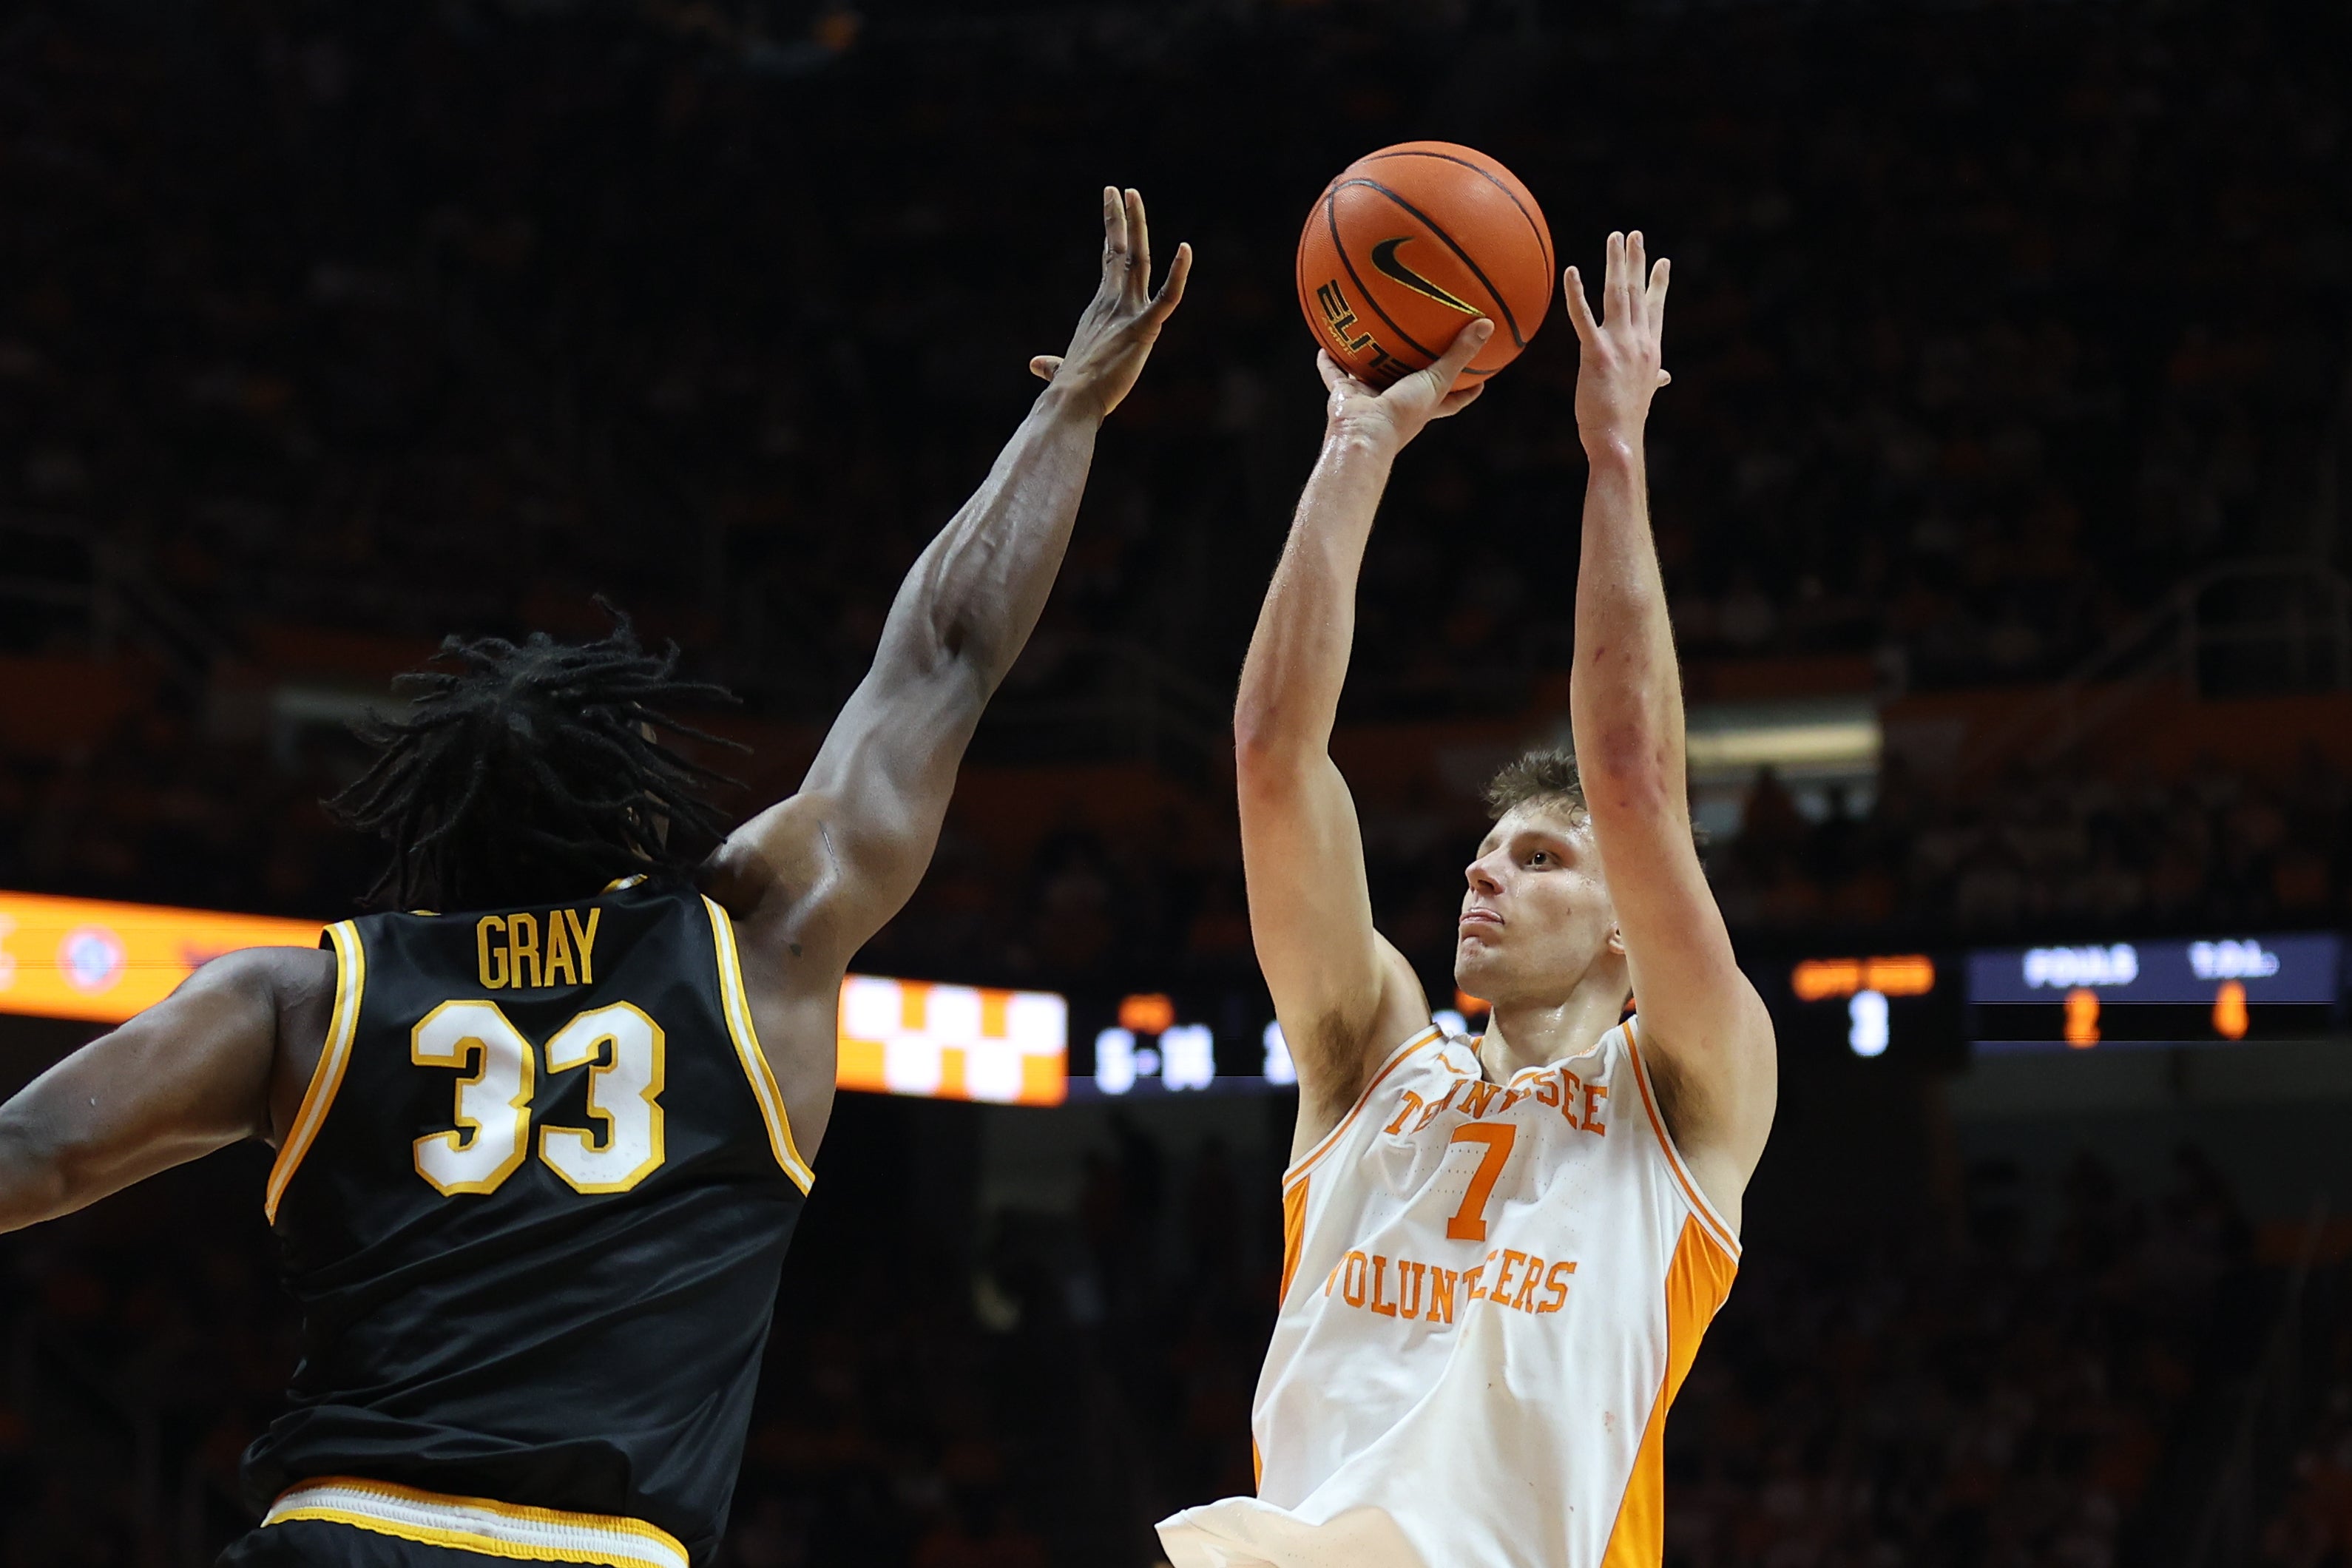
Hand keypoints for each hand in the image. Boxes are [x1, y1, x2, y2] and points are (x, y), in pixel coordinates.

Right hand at [1028, 187, 1192, 418]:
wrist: (1070, 403)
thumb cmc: (1068, 391)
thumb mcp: (1062, 369)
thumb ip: (1054, 365)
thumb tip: (1037, 365)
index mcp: (1100, 308)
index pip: (1110, 261)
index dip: (1113, 232)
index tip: (1113, 203)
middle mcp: (1113, 303)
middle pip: (1120, 251)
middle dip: (1121, 218)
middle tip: (1120, 189)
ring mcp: (1127, 313)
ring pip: (1137, 261)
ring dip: (1137, 226)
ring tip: (1133, 195)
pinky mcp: (1143, 329)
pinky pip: (1167, 297)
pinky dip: (1178, 274)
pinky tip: (1186, 250)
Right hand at [1317, 318, 1492, 455]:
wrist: (1364, 434)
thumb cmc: (1404, 414)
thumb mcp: (1438, 381)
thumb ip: (1460, 354)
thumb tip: (1488, 324)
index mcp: (1423, 406)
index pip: (1451, 401)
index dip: (1466, 392)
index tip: (1480, 381)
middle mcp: (1397, 402)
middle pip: (1409, 384)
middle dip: (1413, 370)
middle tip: (1421, 348)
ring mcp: (1370, 399)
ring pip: (1370, 376)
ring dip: (1369, 361)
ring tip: (1372, 339)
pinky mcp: (1344, 396)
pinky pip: (1334, 374)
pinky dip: (1329, 361)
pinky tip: (1326, 343)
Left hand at [1564, 230, 1670, 452]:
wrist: (1619, 440)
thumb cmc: (1627, 421)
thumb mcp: (1644, 394)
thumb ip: (1653, 378)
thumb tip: (1664, 377)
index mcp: (1650, 349)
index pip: (1655, 308)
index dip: (1658, 283)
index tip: (1662, 260)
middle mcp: (1640, 341)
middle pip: (1637, 292)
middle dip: (1636, 261)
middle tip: (1634, 235)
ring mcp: (1619, 345)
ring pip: (1618, 294)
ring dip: (1616, 263)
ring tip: (1615, 237)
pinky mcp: (1596, 353)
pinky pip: (1583, 317)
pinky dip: (1576, 292)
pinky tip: (1572, 271)